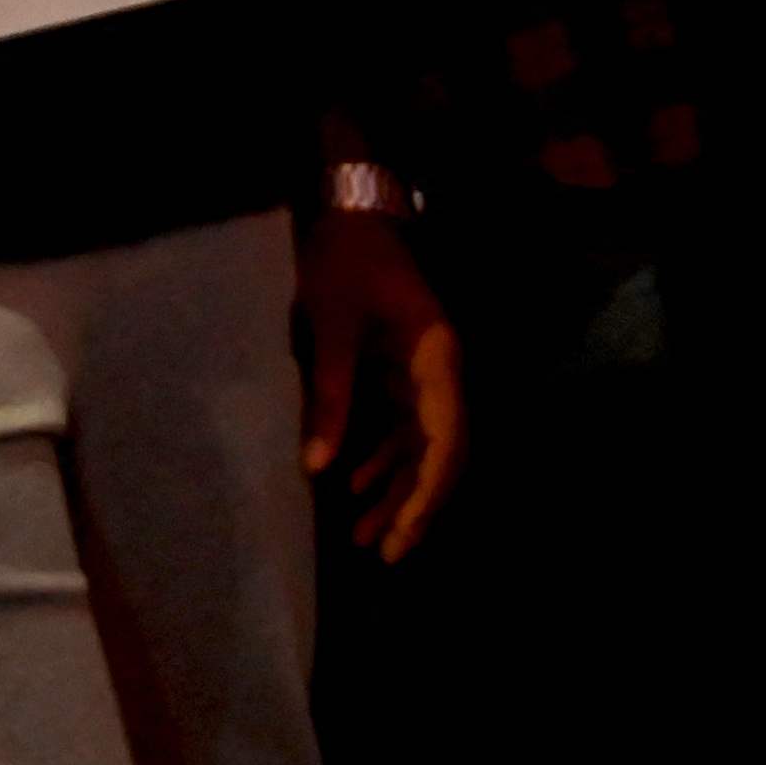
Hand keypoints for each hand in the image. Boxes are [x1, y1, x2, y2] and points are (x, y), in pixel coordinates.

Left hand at [295, 204, 464, 560]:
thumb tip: (319, 468)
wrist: (351, 210)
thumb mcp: (332, 325)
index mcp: (437, 359)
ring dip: (396, 489)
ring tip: (364, 536)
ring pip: (420, 446)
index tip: (405, 533)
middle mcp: (440, 372)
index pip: (446, 439)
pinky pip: (402, 426)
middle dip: (415, 505)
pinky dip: (382, 458)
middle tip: (386, 554)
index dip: (428, 492)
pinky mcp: (401, 370)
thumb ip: (331, 395)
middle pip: (440, 452)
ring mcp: (423, 373)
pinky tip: (356, 486)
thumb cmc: (345, 259)